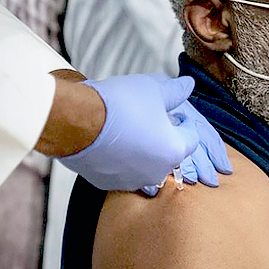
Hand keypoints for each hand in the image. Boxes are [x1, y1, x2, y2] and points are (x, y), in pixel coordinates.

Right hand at [58, 74, 230, 191]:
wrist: (76, 121)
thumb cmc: (118, 106)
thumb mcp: (153, 89)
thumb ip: (175, 91)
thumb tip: (187, 85)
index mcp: (174, 150)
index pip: (191, 138)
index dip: (183, 122)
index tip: (173, 112)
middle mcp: (156, 172)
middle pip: (168, 153)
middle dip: (162, 137)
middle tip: (148, 118)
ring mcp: (131, 180)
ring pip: (144, 164)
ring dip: (141, 150)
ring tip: (127, 128)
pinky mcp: (108, 183)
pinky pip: (121, 171)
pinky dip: (120, 160)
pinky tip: (110, 142)